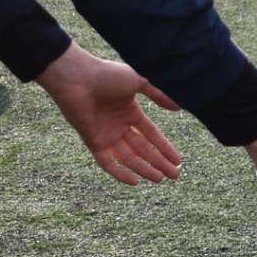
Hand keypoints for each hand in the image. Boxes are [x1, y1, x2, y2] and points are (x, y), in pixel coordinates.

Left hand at [35, 42, 182, 184]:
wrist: (78, 77)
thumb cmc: (107, 74)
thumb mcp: (141, 81)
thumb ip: (159, 95)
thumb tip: (178, 108)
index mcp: (130, 112)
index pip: (151, 135)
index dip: (165, 148)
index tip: (178, 160)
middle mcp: (118, 126)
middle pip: (143, 149)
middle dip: (159, 163)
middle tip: (174, 176)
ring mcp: (105, 134)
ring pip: (128, 158)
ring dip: (144, 169)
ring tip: (160, 180)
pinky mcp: (92, 140)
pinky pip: (107, 161)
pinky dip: (119, 172)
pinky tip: (135, 182)